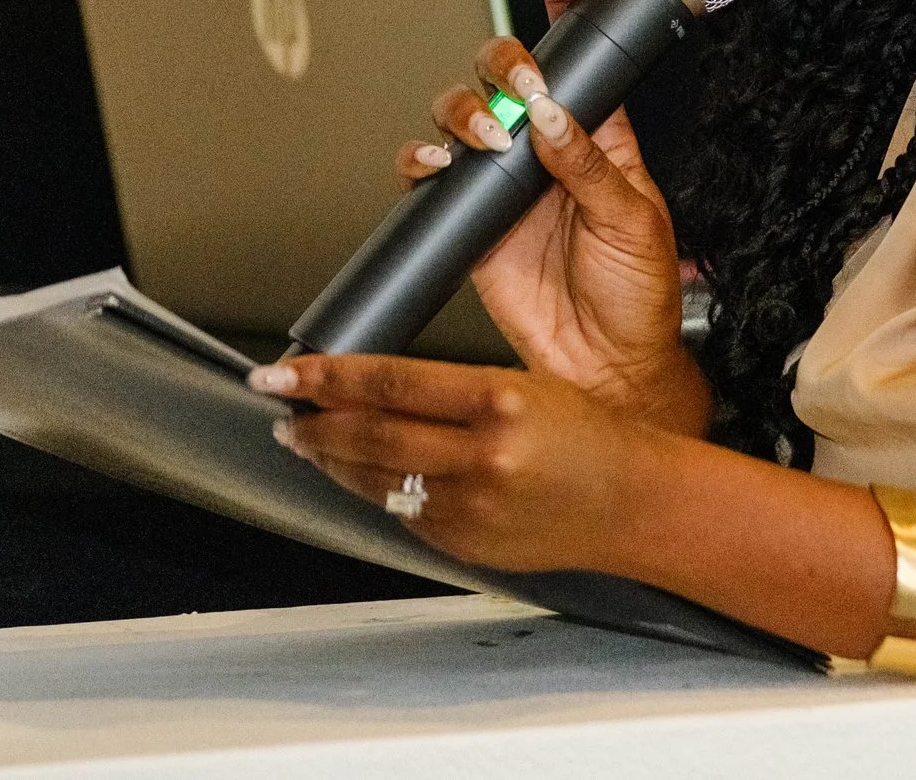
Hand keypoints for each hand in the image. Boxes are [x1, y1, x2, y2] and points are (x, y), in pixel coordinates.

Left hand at [253, 352, 661, 574]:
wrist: (634, 503)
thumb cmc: (590, 437)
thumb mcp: (524, 386)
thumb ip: (450, 391)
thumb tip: (373, 389)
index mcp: (500, 401)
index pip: (390, 382)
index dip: (327, 377)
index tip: (286, 372)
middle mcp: (483, 457)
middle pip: (371, 436)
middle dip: (313, 422)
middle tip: (281, 408)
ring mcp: (472, 508)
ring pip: (377, 481)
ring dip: (331, 461)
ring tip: (305, 441)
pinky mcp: (467, 544)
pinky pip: (404, 515)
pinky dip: (375, 492)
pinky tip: (361, 477)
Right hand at [404, 0, 708, 429]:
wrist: (606, 368)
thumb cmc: (639, 297)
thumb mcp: (633, 221)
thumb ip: (588, 165)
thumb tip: (551, 115)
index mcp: (598, 138)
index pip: (580, 60)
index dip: (569, 9)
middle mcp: (545, 151)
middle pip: (505, 76)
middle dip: (502, 64)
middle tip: (517, 86)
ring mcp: (503, 184)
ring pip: (462, 117)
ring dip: (462, 110)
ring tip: (486, 137)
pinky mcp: (469, 222)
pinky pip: (431, 178)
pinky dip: (423, 161)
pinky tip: (439, 165)